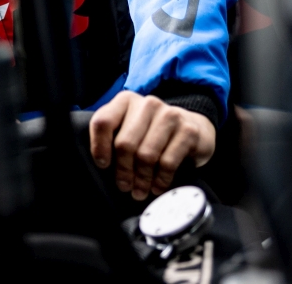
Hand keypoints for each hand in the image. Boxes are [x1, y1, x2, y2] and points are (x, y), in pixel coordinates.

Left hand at [89, 91, 215, 200]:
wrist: (192, 127)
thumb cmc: (153, 132)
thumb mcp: (130, 128)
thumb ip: (113, 137)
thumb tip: (101, 165)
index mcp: (126, 100)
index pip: (103, 122)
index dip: (99, 147)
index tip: (103, 165)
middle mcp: (147, 104)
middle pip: (125, 143)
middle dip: (123, 171)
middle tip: (125, 186)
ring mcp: (170, 115)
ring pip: (146, 155)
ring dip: (142, 179)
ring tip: (140, 190)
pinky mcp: (188, 130)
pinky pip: (167, 163)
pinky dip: (160, 180)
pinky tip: (157, 187)